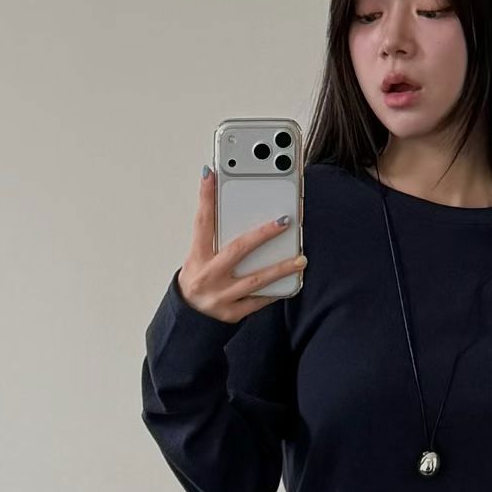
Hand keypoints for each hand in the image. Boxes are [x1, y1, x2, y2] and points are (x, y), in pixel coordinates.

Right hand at [177, 167, 306, 324]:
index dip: (206, 198)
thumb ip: (213, 237)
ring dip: (280, 268)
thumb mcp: (198, 256)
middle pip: (238, 250)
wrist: (191, 317)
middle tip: (284, 221)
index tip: (211, 174)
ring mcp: (221, 296)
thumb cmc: (199, 279)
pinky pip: (258, 301)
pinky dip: (275, 291)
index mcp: (197, 257)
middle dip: (263, 234)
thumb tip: (233, 208)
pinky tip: (292, 281)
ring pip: (255, 280)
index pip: (202, 222)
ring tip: (301, 259)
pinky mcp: (232, 313)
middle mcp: (208, 276)